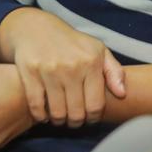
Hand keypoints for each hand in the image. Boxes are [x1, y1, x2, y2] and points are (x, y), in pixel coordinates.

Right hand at [0, 8, 125, 127]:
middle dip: (77, 122)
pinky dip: (40, 116)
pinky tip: (45, 113)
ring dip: (59, 121)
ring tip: (61, 117)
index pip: (95, 105)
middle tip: (75, 120)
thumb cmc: (73, 43)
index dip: (94, 118)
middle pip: (76, 113)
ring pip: (57, 113)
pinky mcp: (30, 73)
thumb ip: (114, 72)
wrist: (37, 28)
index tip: (90, 117)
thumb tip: (122, 94)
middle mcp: (71, 67)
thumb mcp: (98, 50)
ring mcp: (49, 70)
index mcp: (91, 63)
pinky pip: (36, 106)